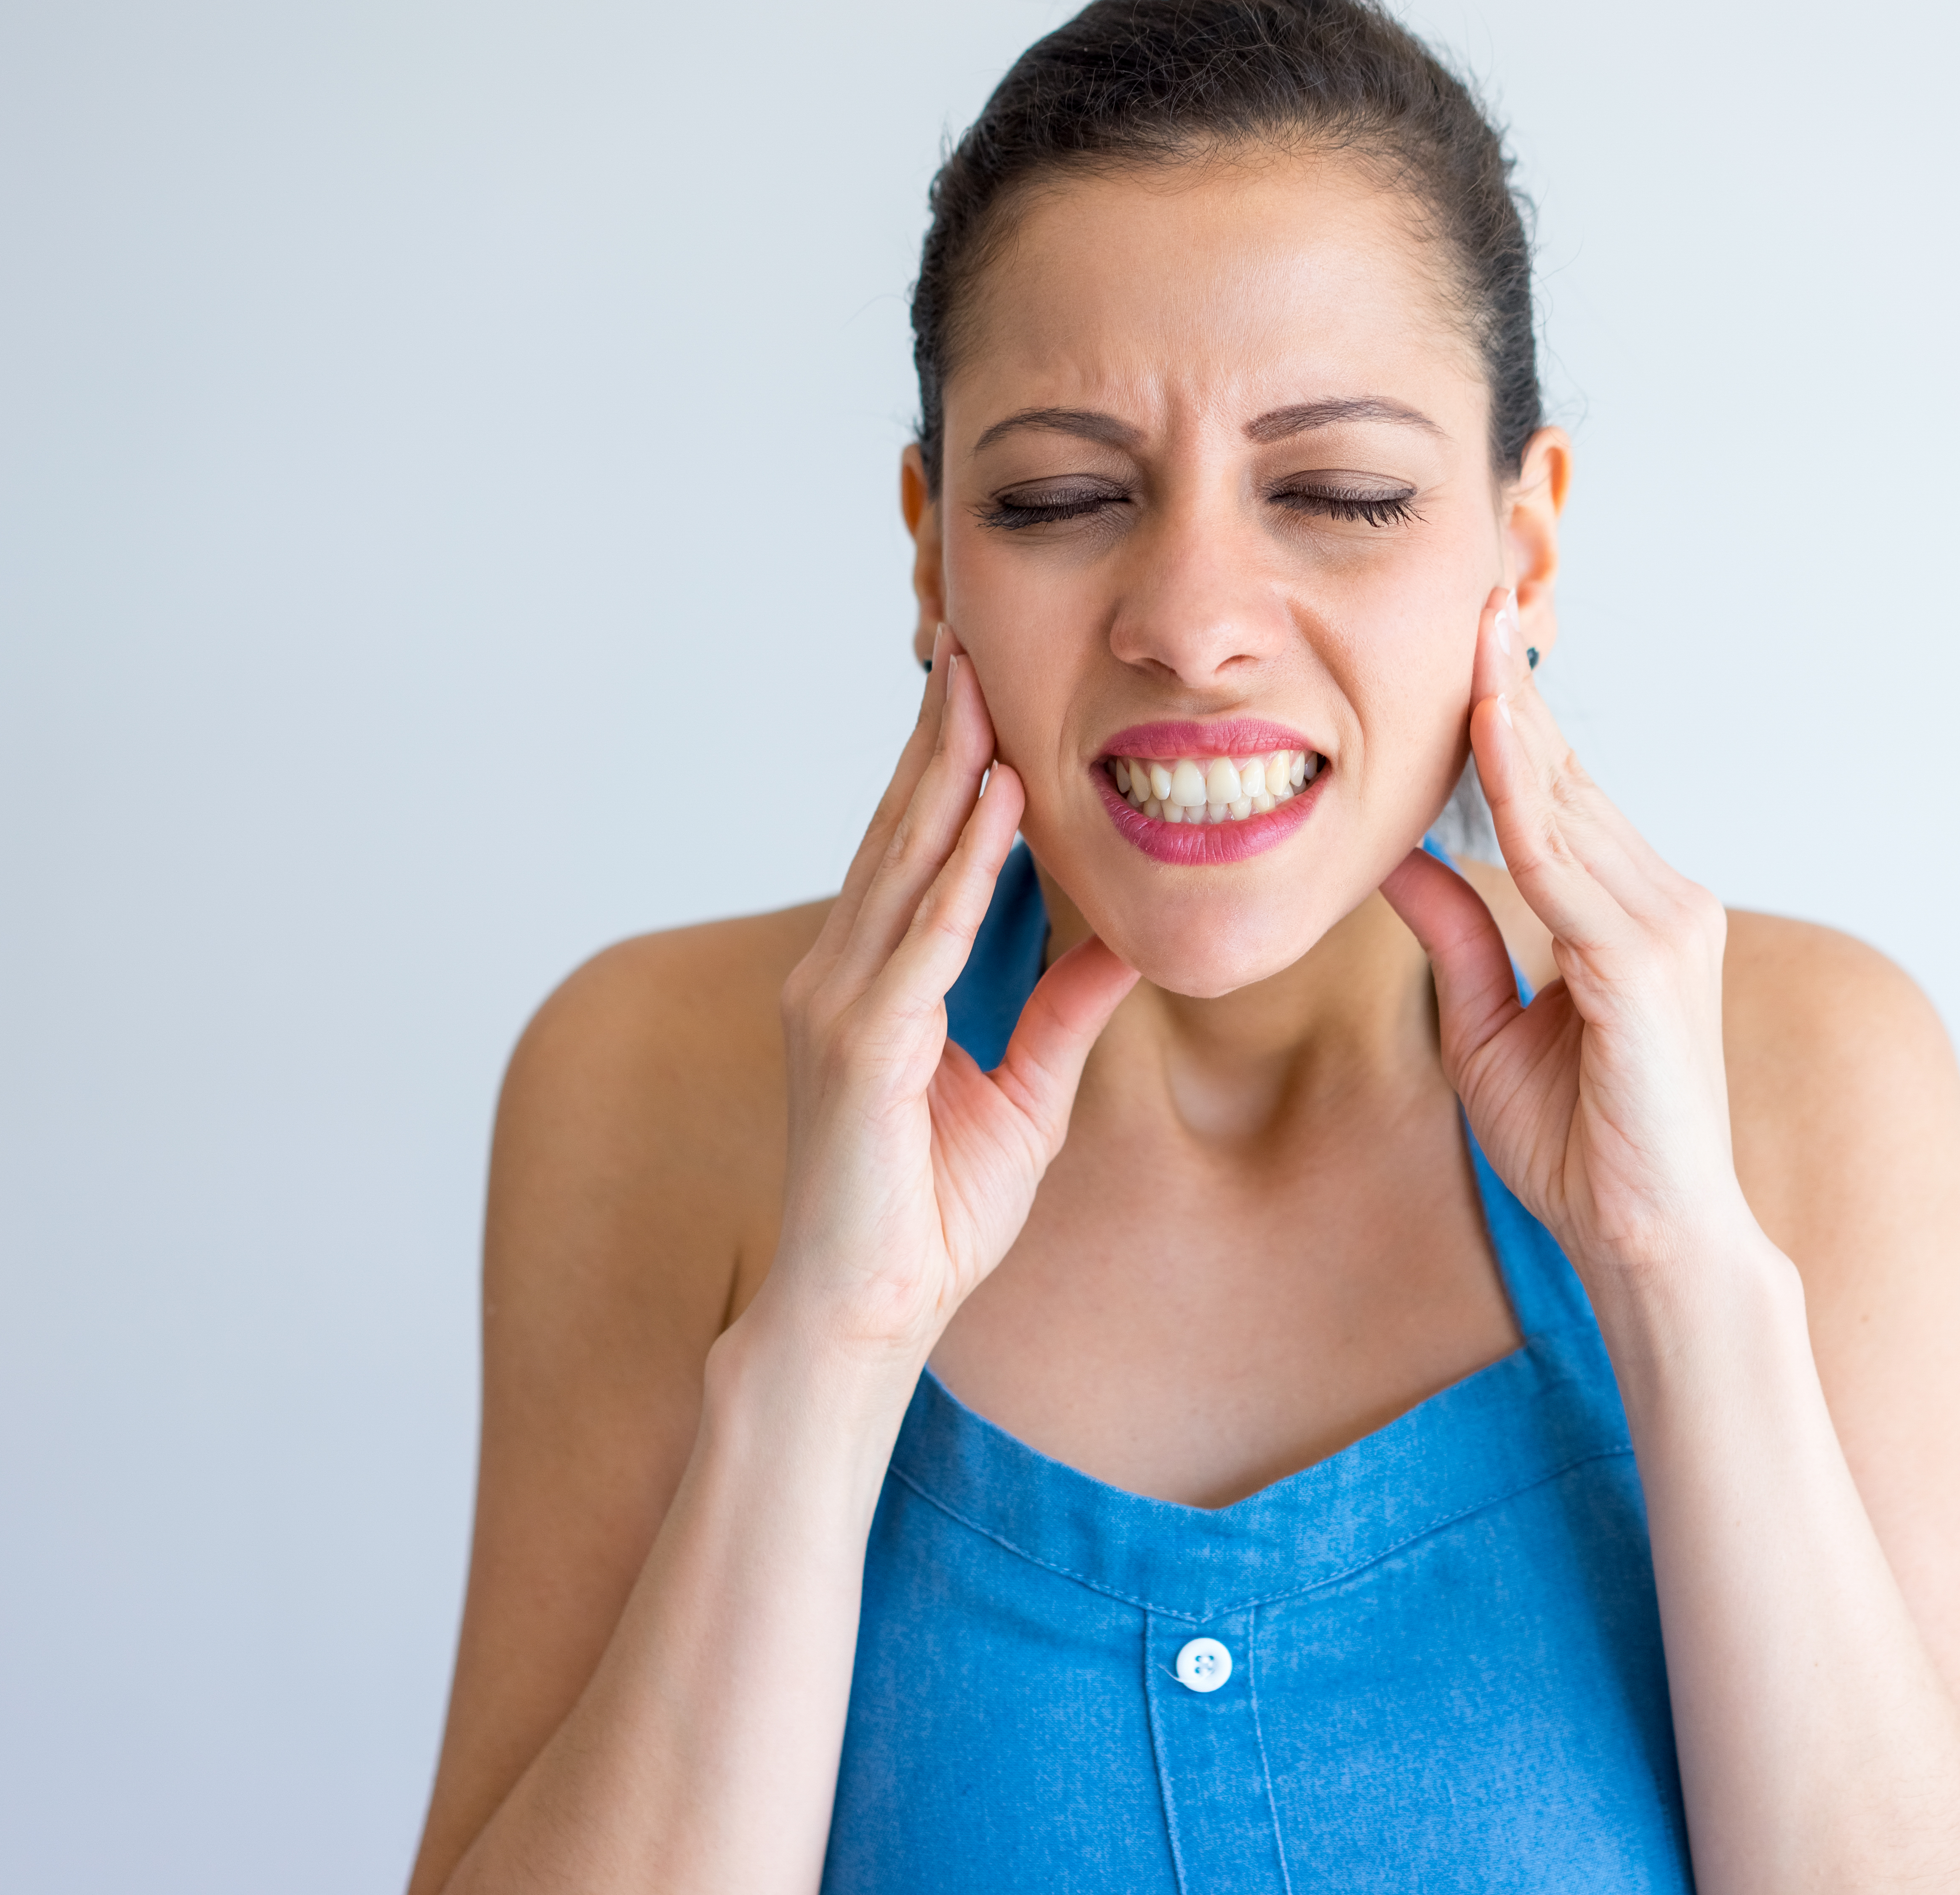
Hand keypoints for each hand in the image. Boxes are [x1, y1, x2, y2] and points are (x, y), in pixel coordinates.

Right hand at [762, 628, 1138, 1362]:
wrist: (865, 1317)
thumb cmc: (927, 1219)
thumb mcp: (1025, 1097)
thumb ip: (1061, 1015)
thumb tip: (1121, 949)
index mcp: (871, 984)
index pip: (913, 852)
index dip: (949, 768)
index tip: (986, 692)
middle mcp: (838, 976)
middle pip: (898, 832)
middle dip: (939, 737)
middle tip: (971, 643)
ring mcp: (838, 1006)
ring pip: (903, 863)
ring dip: (947, 772)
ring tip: (982, 690)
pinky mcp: (861, 1046)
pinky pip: (921, 937)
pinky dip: (958, 867)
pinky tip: (995, 806)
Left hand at [1379, 590, 1764, 1285]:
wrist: (1648, 1243)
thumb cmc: (1581, 1147)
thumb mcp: (1482, 1026)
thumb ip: (1454, 935)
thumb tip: (1394, 856)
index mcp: (1632, 915)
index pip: (1558, 799)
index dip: (1510, 721)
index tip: (1467, 646)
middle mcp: (1665, 902)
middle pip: (1568, 779)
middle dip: (1514, 689)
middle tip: (1468, 597)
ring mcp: (1669, 924)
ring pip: (1567, 803)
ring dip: (1514, 716)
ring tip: (1470, 633)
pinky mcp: (1648, 959)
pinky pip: (1566, 858)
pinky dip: (1523, 791)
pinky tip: (1488, 730)